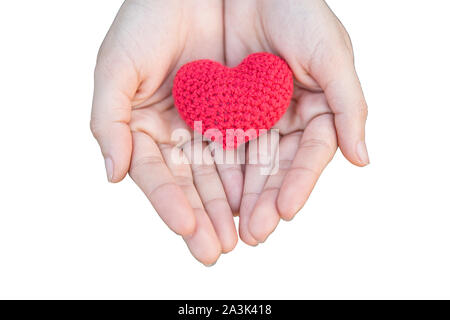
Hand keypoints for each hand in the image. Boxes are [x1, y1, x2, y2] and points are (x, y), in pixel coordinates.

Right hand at [90, 0, 238, 264]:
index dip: (169, 203)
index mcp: (146, 127)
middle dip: (205, 218)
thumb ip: (109, 121)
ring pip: (225, 173)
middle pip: (193, 183)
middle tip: (214, 251)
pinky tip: (260, 200)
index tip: (186, 227)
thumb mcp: (116, 68)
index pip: (158, 176)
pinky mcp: (244, 112)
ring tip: (243, 236)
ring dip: (233, 206)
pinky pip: (253, 147)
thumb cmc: (147, 19)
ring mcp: (212, 124)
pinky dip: (256, 174)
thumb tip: (112, 175)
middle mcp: (180, 132)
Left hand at [225, 0, 368, 244]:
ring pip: (242, 164)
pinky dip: (211, 169)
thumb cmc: (298, 9)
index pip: (307, 158)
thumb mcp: (331, 54)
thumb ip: (349, 106)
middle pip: (273, 170)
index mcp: (314, 112)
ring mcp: (250, 117)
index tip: (284, 212)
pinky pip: (214, 142)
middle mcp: (282, 120)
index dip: (297, 185)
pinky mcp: (220, 109)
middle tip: (252, 236)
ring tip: (226, 229)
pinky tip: (205, 195)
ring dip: (235, 197)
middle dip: (262, 202)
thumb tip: (363, 159)